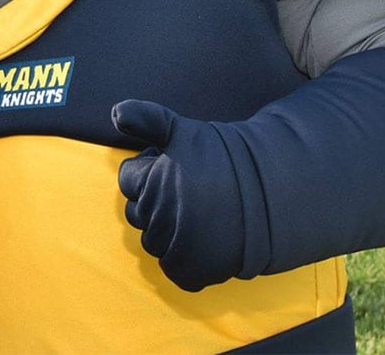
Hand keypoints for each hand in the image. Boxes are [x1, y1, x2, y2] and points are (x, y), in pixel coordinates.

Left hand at [113, 100, 247, 291]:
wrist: (270, 192)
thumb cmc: (222, 157)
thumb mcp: (181, 129)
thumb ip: (144, 118)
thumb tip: (114, 113)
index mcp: (152, 183)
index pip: (128, 178)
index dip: (149, 169)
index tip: (172, 165)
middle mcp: (160, 218)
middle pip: (137, 212)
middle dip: (154, 199)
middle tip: (187, 188)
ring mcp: (175, 247)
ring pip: (152, 241)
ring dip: (166, 229)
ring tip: (196, 211)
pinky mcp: (192, 272)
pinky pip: (172, 268)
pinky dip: (181, 258)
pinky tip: (200, 238)